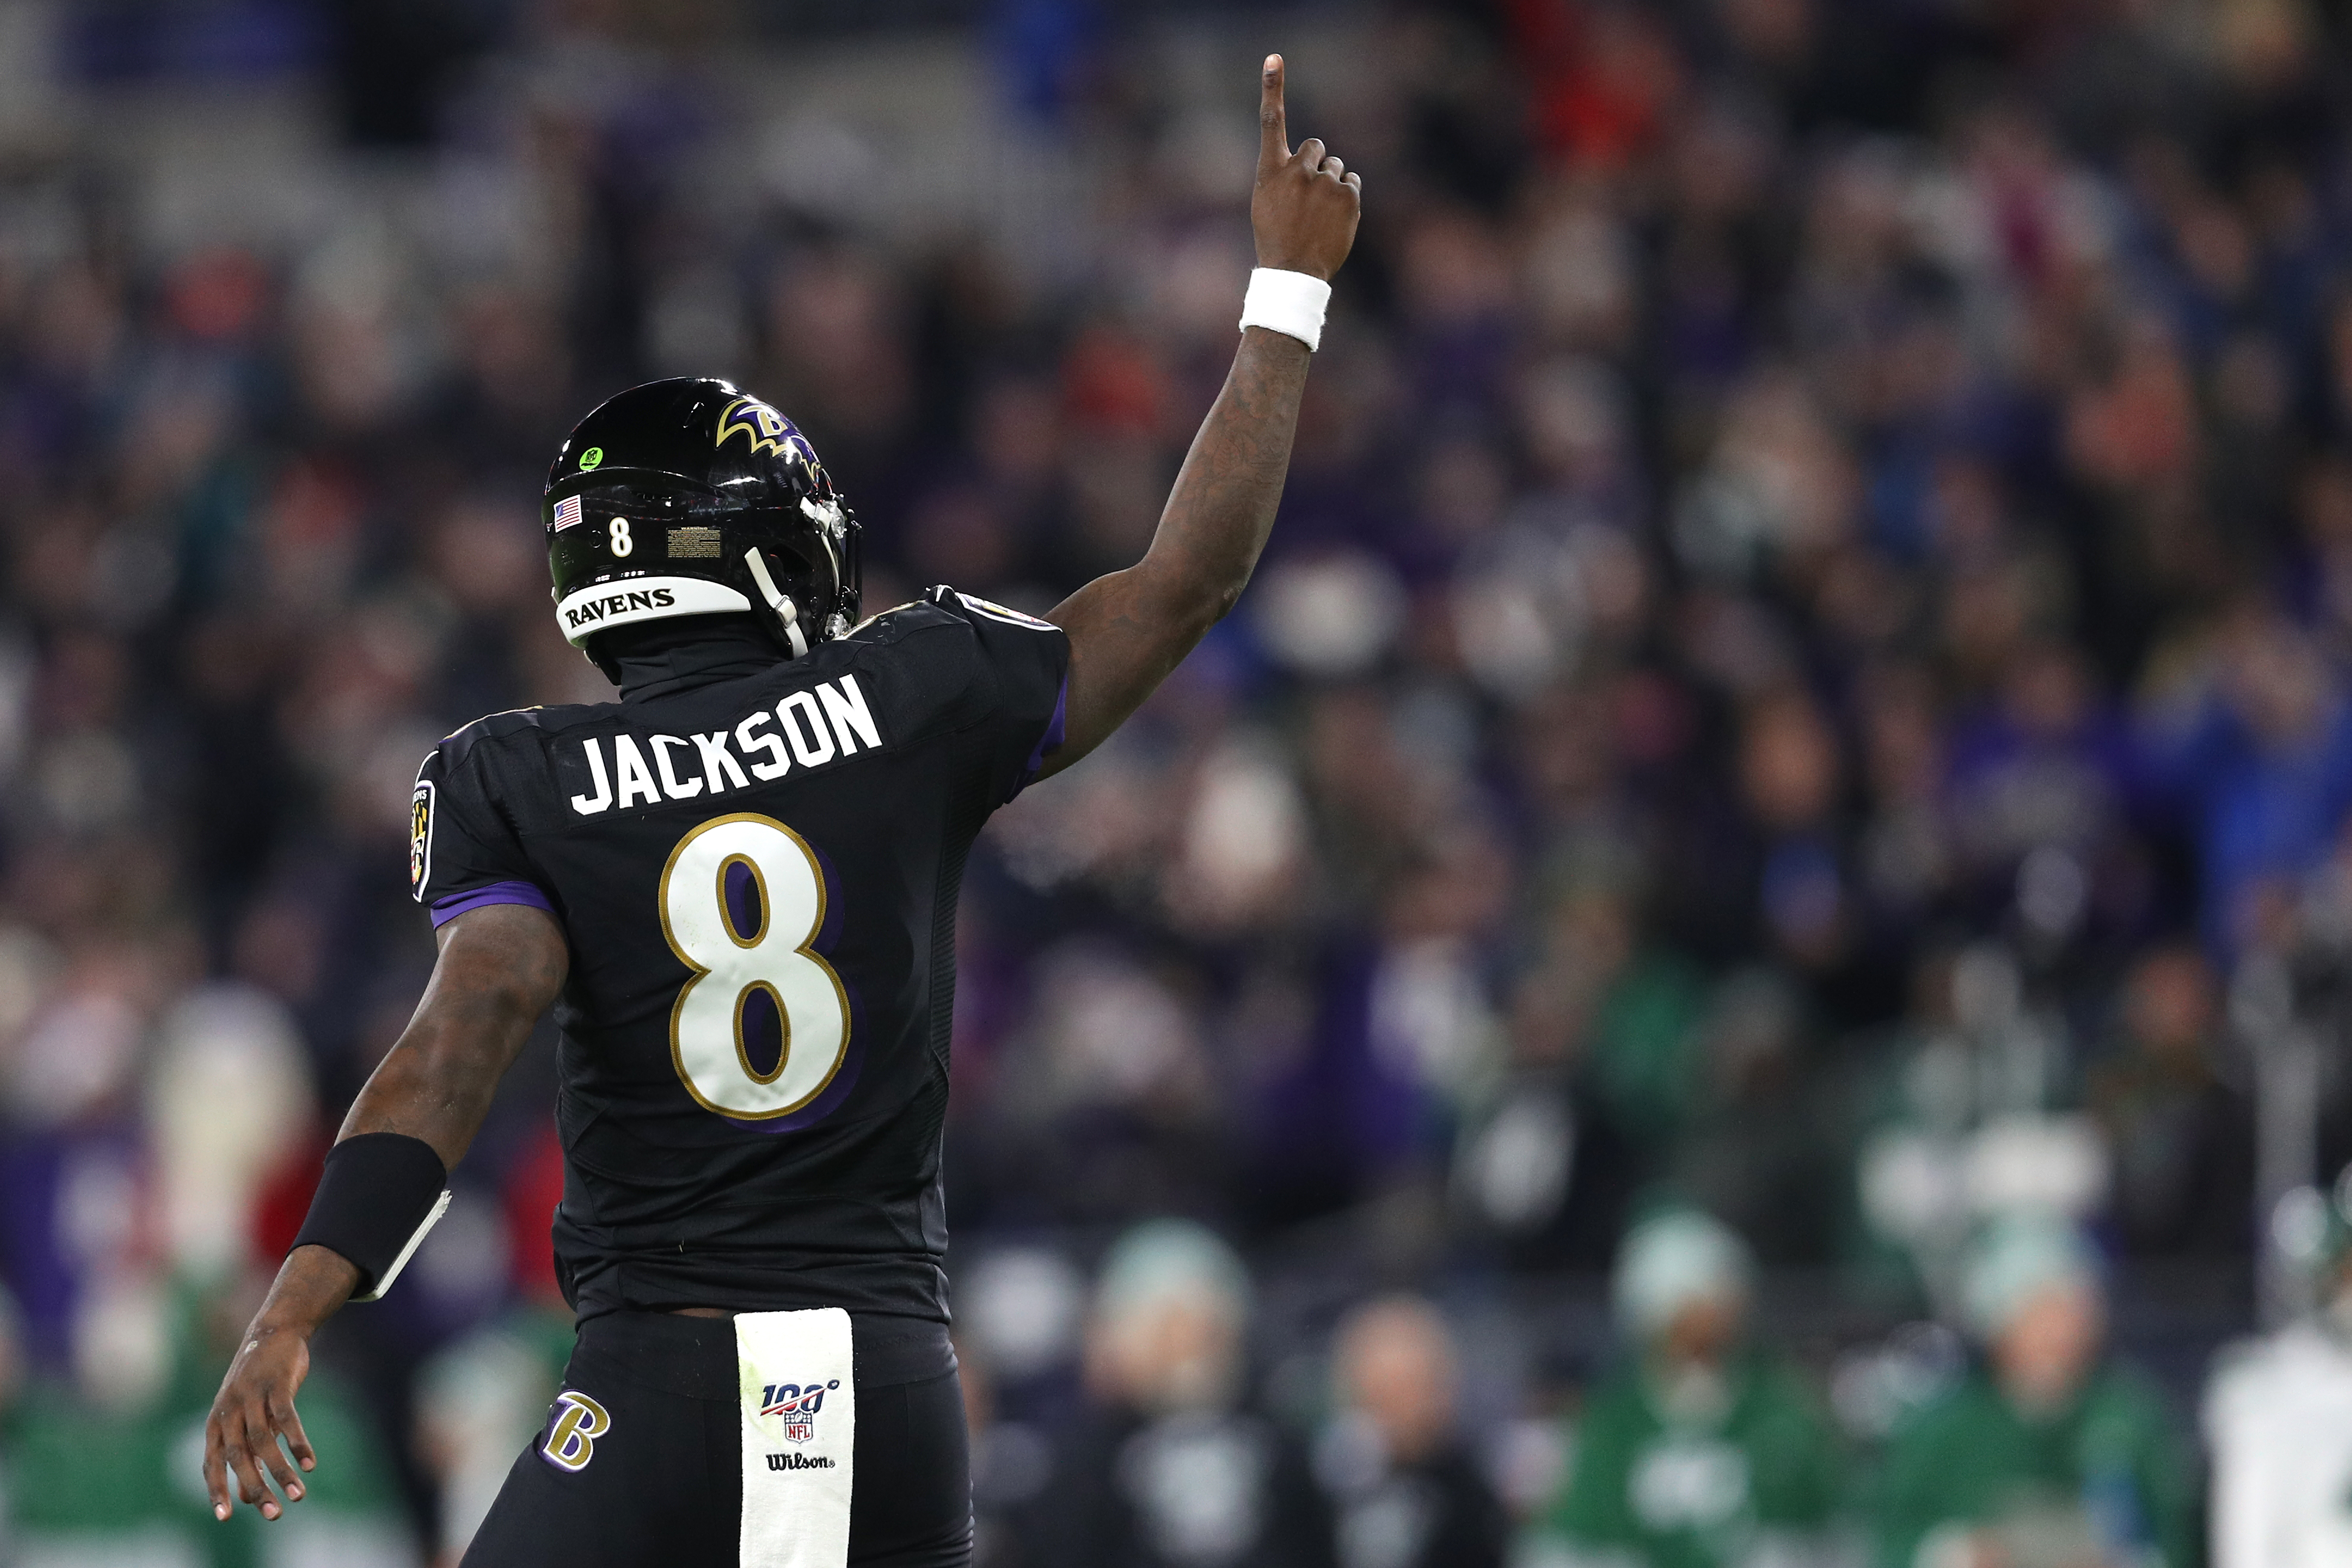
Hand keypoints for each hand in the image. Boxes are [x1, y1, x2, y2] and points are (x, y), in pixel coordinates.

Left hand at [204, 1320, 317, 1520]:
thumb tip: (247, 1499)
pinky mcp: (277, 1384)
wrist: (273, 1332)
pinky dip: (298, 1442)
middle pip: (239, 1456)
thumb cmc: (258, 1383)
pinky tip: (310, 1463)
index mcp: (216, 1422)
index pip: (212, 1463)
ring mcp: (252, 1396)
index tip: (225, 1518)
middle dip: (255, 1487)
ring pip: (264, 1441)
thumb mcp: (245, 1417)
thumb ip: (244, 1455)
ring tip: (299, 1494)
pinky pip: (287, 1418)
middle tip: (273, 1514)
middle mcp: (229, 1410)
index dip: (217, 1490)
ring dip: (281, 1470)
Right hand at [1251, 55, 1360, 281]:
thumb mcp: (1268, 202)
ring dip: (1331, 184)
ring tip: (1320, 214)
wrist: (1294, 273)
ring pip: (1336, 167)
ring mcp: (1324, 182)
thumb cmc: (1277, 237)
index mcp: (1271, 171)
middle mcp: (1297, 170)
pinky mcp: (1348, 195)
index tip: (1273, 58)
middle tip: (1308, 197)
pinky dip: (1347, 196)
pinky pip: (1352, 182)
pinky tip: (1335, 218)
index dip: (1272, 88)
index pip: (1271, 121)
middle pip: (1316, 147)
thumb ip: (1286, 174)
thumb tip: (1313, 160)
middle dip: (1316, 165)